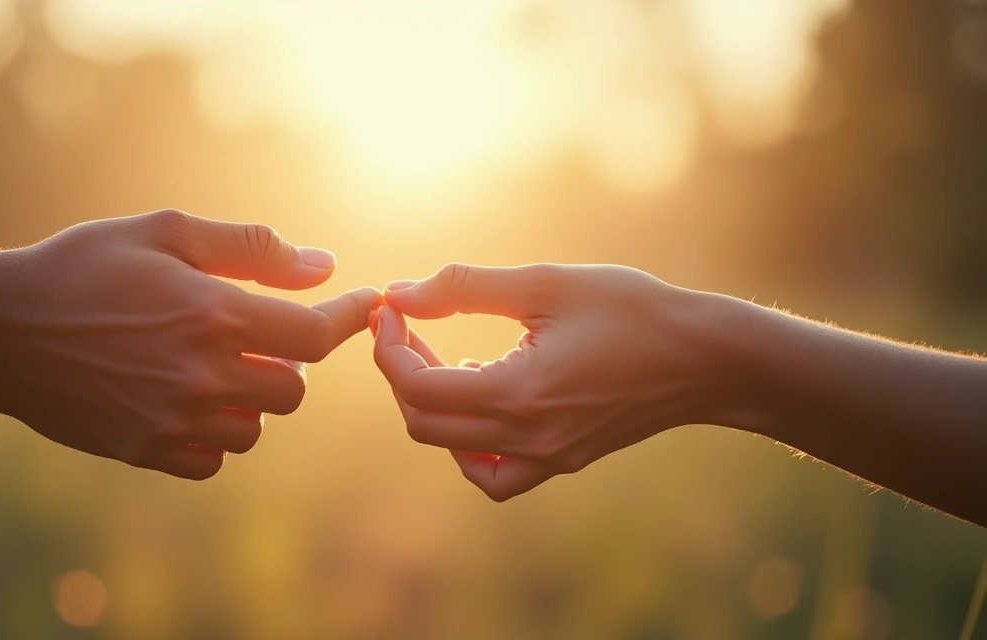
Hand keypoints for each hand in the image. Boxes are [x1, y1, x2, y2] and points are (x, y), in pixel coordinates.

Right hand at [0, 209, 379, 479]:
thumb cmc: (83, 266)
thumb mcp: (163, 231)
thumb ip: (249, 247)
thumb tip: (322, 266)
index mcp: (211, 313)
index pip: (314, 336)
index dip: (348, 320)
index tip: (365, 306)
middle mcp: (199, 372)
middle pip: (293, 390)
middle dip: (288, 363)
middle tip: (259, 338)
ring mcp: (171, 418)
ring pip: (256, 428)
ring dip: (253, 401)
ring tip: (217, 369)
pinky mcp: (144, 450)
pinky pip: (213, 459)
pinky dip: (216, 436)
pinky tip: (192, 402)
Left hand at [373, 263, 727, 500]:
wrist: (709, 360)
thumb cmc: (635, 311)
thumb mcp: (547, 284)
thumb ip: (466, 288)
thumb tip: (399, 292)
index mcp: (519, 394)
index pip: (416, 387)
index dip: (389, 345)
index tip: (392, 306)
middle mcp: (528, 439)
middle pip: (423, 423)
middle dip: (401, 371)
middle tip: (411, 325)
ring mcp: (546, 458)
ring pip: (453, 452)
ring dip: (431, 406)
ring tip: (445, 358)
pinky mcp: (562, 461)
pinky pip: (495, 476)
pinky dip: (469, 446)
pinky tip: (482, 398)